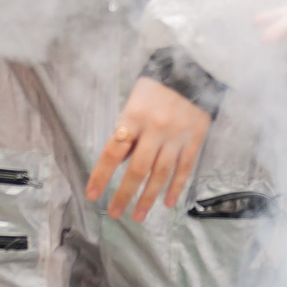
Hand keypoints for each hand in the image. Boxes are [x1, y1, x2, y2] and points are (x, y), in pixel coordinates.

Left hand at [86, 78, 214, 218]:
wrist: (191, 71)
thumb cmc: (155, 88)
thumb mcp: (133, 103)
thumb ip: (127, 132)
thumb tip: (119, 163)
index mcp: (134, 117)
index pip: (113, 152)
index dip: (101, 175)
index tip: (92, 195)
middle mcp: (155, 129)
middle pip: (138, 168)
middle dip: (124, 194)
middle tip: (114, 213)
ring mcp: (177, 136)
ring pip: (161, 173)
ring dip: (148, 197)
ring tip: (138, 215)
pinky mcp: (195, 139)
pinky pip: (184, 168)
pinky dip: (176, 187)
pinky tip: (167, 203)